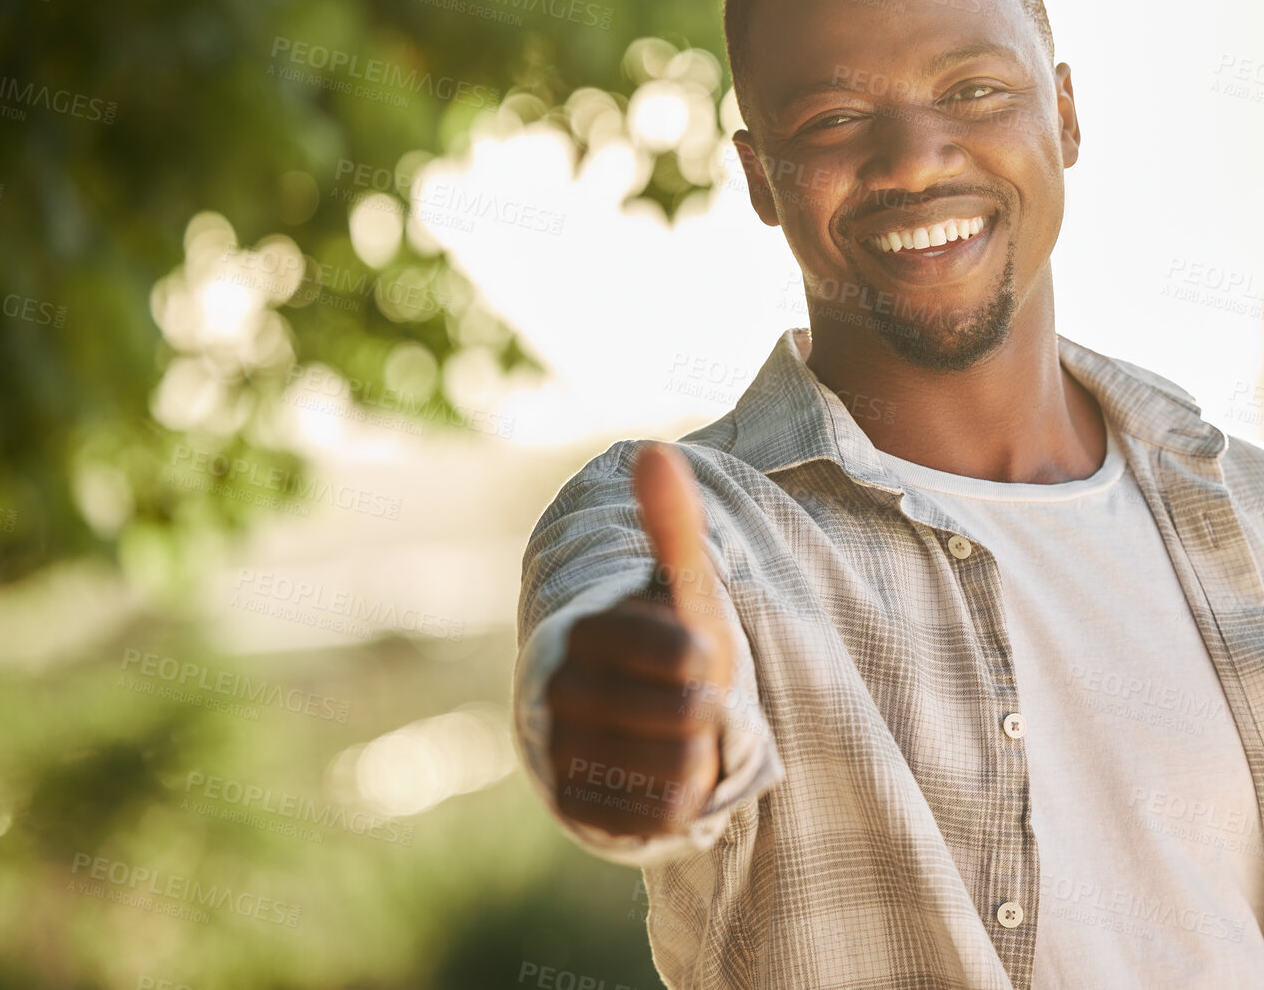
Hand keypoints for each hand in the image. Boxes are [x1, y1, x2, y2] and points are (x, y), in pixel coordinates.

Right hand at [546, 442, 736, 836]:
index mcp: (583, 632)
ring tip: (674, 736)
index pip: (679, 654)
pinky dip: (676, 798)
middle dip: (704, 707)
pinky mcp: (574, 805)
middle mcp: (559, 692)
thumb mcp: (681, 590)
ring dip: (695, 754)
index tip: (692, 654)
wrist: (634, 723)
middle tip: (687, 697)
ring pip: (677, 765)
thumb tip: (654, 451)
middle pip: (686, 712)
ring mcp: (562, 752)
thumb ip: (673, 526)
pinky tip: (658, 775)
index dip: (702, 659)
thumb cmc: (667, 648)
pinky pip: (659, 813)